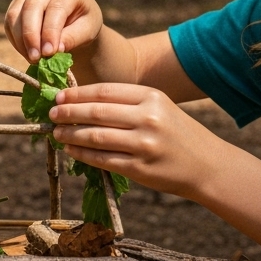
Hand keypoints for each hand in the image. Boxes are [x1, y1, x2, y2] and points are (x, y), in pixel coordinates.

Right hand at [5, 0, 103, 62]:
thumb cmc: (84, 24)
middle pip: (31, 7)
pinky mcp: (17, 2)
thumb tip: (54, 49)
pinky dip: (15, 40)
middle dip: (31, 36)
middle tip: (36, 58)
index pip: (55, 8)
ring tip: (33, 59)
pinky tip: (27, 52)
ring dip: (21, 40)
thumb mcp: (87, 31)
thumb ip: (73, 38)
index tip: (49, 53)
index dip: (50, 31)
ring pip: (15, 14)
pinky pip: (9, 22)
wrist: (75, 20)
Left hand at [49, 82, 225, 197]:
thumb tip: (82, 102)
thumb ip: (127, 103)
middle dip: (68, 112)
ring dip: (71, 134)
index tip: (59, 96)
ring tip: (56, 132)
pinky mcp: (140, 168)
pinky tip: (71, 149)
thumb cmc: (177, 133)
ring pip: (95, 136)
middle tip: (52, 113)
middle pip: (97, 111)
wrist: (207, 165)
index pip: (105, 91)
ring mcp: (144, 144)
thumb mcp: (159, 107)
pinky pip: (103, 159)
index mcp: (151, 97)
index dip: (77, 94)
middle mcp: (148, 118)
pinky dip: (82, 154)